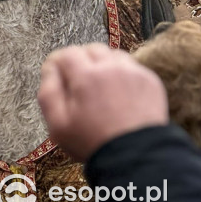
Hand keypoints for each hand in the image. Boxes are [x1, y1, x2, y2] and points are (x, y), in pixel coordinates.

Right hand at [38, 44, 167, 161]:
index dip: (59, 61)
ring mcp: (135, 72)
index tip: (57, 72)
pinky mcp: (151, 80)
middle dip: (81, 60)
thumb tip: (50, 69)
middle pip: (92, 49)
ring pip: (114, 56)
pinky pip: (133, 68)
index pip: (68, 53)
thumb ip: (49, 93)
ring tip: (99, 89)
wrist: (135, 152)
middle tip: (78, 81)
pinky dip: (123, 75)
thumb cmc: (92, 141)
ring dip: (104, 65)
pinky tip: (119, 95)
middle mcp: (113, 67)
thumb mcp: (58, 125)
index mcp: (87, 76)